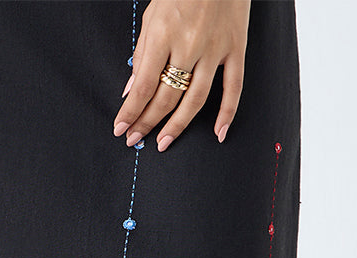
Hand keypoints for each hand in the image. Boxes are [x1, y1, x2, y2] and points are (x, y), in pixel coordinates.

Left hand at [114, 0, 250, 151]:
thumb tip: (130, 91)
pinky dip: (227, 113)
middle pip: (167, 96)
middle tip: (135, 139)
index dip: (131, 111)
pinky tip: (218, 133)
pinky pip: (234, 87)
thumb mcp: (152, 17)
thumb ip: (142, 54)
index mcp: (164, 33)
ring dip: (178, 126)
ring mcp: (215, 48)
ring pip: (196, 99)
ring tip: (163, 142)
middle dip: (148, 121)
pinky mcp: (236, 48)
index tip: (120, 129)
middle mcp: (190, 43)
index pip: (143, 84)